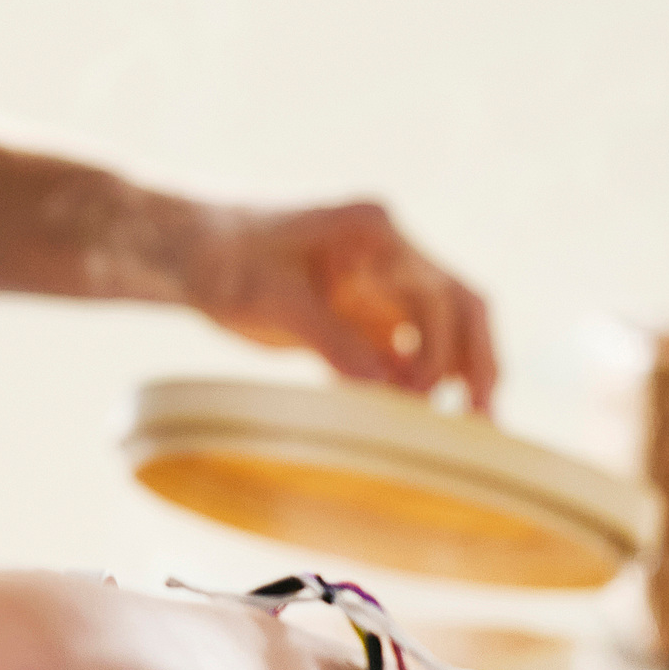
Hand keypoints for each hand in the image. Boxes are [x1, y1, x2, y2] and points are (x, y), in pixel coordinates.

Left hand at [188, 201, 496, 413]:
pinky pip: (396, 359)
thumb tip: (389, 390)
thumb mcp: (275, 300)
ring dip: (450, 382)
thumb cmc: (222, 259)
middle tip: (486, 421)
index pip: (439, 292)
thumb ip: (334, 341)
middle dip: (477, 363)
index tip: (429, 401)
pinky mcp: (352, 322)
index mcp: (375, 233)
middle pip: (457, 310)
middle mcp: (386, 258)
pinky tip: (417, 434)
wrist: (182, 252)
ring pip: (434, 338)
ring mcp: (372, 290)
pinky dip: (409, 393)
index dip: (444, 350)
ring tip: (466, 436)